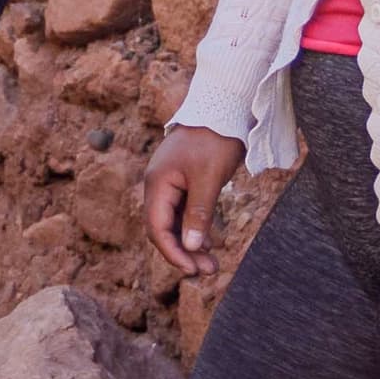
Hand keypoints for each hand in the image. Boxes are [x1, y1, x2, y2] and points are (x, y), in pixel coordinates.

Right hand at [142, 125, 246, 274]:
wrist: (222, 107)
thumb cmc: (214, 140)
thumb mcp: (209, 179)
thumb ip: (199, 213)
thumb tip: (191, 247)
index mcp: (158, 184)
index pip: (157, 228)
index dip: (172, 252)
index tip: (192, 270)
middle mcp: (159, 185)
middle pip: (163, 228)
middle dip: (183, 252)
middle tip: (207, 272)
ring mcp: (170, 182)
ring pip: (175, 221)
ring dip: (190, 243)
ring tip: (212, 264)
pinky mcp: (184, 180)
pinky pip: (184, 211)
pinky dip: (195, 228)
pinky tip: (210, 243)